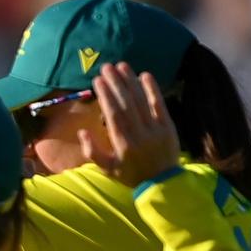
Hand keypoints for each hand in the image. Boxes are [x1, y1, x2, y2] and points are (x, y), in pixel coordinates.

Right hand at [83, 63, 180, 186]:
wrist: (162, 184)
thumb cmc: (131, 175)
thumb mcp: (107, 169)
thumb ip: (92, 152)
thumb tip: (82, 131)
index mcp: (122, 144)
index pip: (113, 114)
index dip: (105, 95)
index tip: (98, 80)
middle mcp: (139, 134)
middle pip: (126, 103)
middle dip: (116, 82)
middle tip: (107, 66)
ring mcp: (155, 129)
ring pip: (141, 101)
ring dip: (131, 81)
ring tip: (122, 66)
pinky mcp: (168, 127)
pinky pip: (159, 105)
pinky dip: (153, 89)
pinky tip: (145, 75)